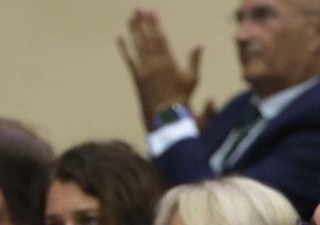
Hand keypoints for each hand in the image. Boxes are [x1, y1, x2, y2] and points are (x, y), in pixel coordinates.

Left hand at [119, 9, 200, 126]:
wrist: (168, 120)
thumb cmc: (183, 101)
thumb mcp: (192, 80)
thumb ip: (194, 61)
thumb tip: (200, 44)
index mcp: (169, 63)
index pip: (160, 38)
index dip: (155, 24)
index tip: (152, 11)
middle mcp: (155, 64)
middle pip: (147, 38)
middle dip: (142, 22)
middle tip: (138, 8)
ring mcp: (145, 71)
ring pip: (137, 46)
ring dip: (133, 30)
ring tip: (130, 17)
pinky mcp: (137, 79)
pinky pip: (129, 60)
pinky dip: (124, 48)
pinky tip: (119, 37)